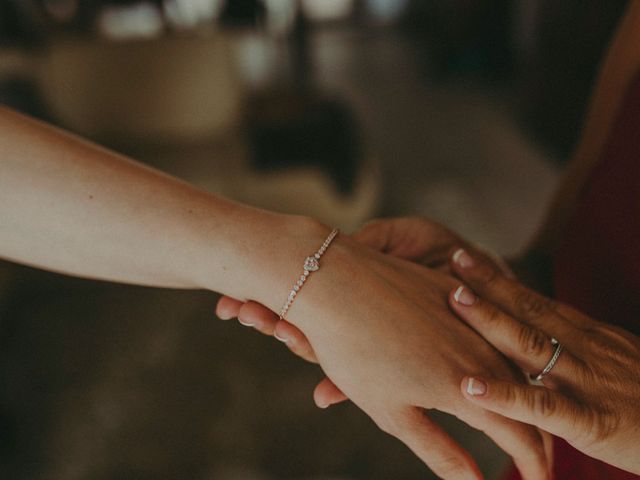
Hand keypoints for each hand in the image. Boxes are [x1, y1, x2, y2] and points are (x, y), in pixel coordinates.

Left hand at [225, 233, 549, 479]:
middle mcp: (478, 348)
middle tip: (535, 460)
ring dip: (522, 393)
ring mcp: (468, 315)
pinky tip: (497, 364)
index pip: (520, 436)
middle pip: (526, 398)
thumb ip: (441, 452)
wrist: (332, 282)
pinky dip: (501, 354)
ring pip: (512, 362)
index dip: (534, 466)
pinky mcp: (453, 289)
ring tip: (520, 417)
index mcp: (465, 386)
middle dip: (536, 434)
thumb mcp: (392, 412)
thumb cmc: (352, 351)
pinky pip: (491, 326)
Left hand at [447, 248, 639, 474]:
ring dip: (492, 320)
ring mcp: (588, 381)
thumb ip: (571, 345)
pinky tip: (471, 387)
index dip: (499, 279)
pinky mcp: (592, 420)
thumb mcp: (611, 359)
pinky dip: (505, 396)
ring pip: (533, 345)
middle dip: (490, 285)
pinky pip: (543, 406)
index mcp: (587, 335)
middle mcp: (585, 349)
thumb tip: (527, 329)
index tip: (465, 258)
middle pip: (530, 310)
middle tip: (454, 260)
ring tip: (456, 300)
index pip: (535, 300)